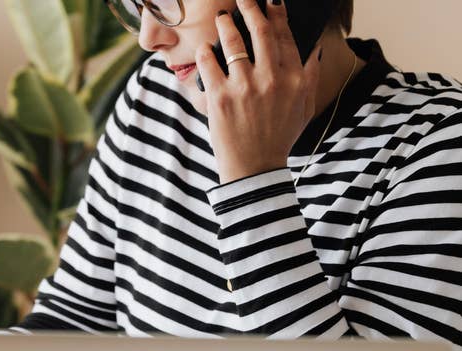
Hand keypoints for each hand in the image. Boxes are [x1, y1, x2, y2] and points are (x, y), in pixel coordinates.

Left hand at [195, 0, 321, 183]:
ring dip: (226, 24)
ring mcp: (245, 87)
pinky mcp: (220, 97)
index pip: (285, 37)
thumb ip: (311, 77)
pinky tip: (204, 47)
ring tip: (221, 17)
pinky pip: (209, 63)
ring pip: (234, 43)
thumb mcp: (305, 108)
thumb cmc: (279, 137)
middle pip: (261, 31)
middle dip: (250, 8)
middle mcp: (272, 79)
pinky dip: (205, 52)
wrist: (255, 167)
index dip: (277, 13)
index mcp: (294, 79)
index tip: (271, 0)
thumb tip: (314, 50)